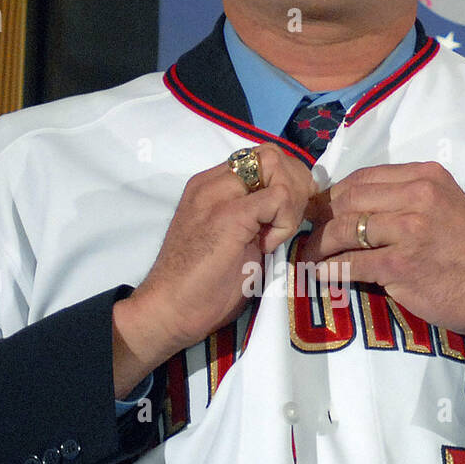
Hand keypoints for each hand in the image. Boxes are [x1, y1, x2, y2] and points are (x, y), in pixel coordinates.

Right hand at [112, 145, 316, 396]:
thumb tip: (291, 207)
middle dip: (295, 182)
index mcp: (211, 186)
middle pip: (271, 152)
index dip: (286, 179)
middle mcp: (212, 183)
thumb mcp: (235, 240)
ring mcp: (218, 196)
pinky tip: (271, 244)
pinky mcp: (230, 215)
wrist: (169, 310)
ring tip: (278, 234)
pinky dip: (286, 219)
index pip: (260, 158)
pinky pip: (278, 196)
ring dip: (291, 198)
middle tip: (294, 219)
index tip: (289, 214)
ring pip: (275, 164)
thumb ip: (257, 216)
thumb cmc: (201, 286)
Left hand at [302, 162, 464, 357]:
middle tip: (309, 234)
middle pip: (347, 199)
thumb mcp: (444, 206)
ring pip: (343, 229)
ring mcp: (409, 229)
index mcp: (426, 176)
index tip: (320, 211)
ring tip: (309, 256)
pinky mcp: (400, 264)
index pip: (363, 176)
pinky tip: (320, 275)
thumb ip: (405, 198)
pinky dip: (328, 270)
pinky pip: (349, 263)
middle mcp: (418, 195)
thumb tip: (351, 202)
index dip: (334, 194)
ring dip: (318, 245)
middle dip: (320, 218)